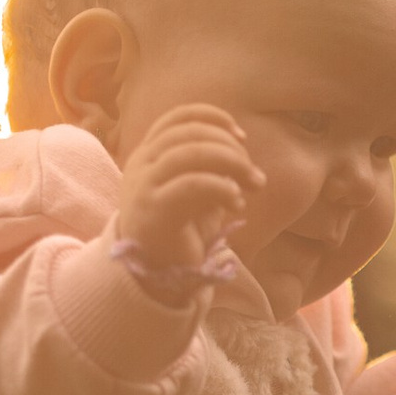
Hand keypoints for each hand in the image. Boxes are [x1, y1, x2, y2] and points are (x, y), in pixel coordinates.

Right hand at [116, 105, 261, 273]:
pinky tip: (236, 203)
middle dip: (230, 147)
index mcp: (149, 155)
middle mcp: (141, 164)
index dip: (213, 118)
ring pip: (188, 153)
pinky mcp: (153, 210)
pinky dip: (220, 187)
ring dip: (230, 163)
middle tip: (254, 175)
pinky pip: (190, 185)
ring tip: (252, 186)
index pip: (178, 117)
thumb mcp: (198, 194)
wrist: (154, 277)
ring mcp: (143, 185)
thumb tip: (244, 160)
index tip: (242, 137)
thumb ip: (212, 171)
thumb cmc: (180, 233)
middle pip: (189, 133)